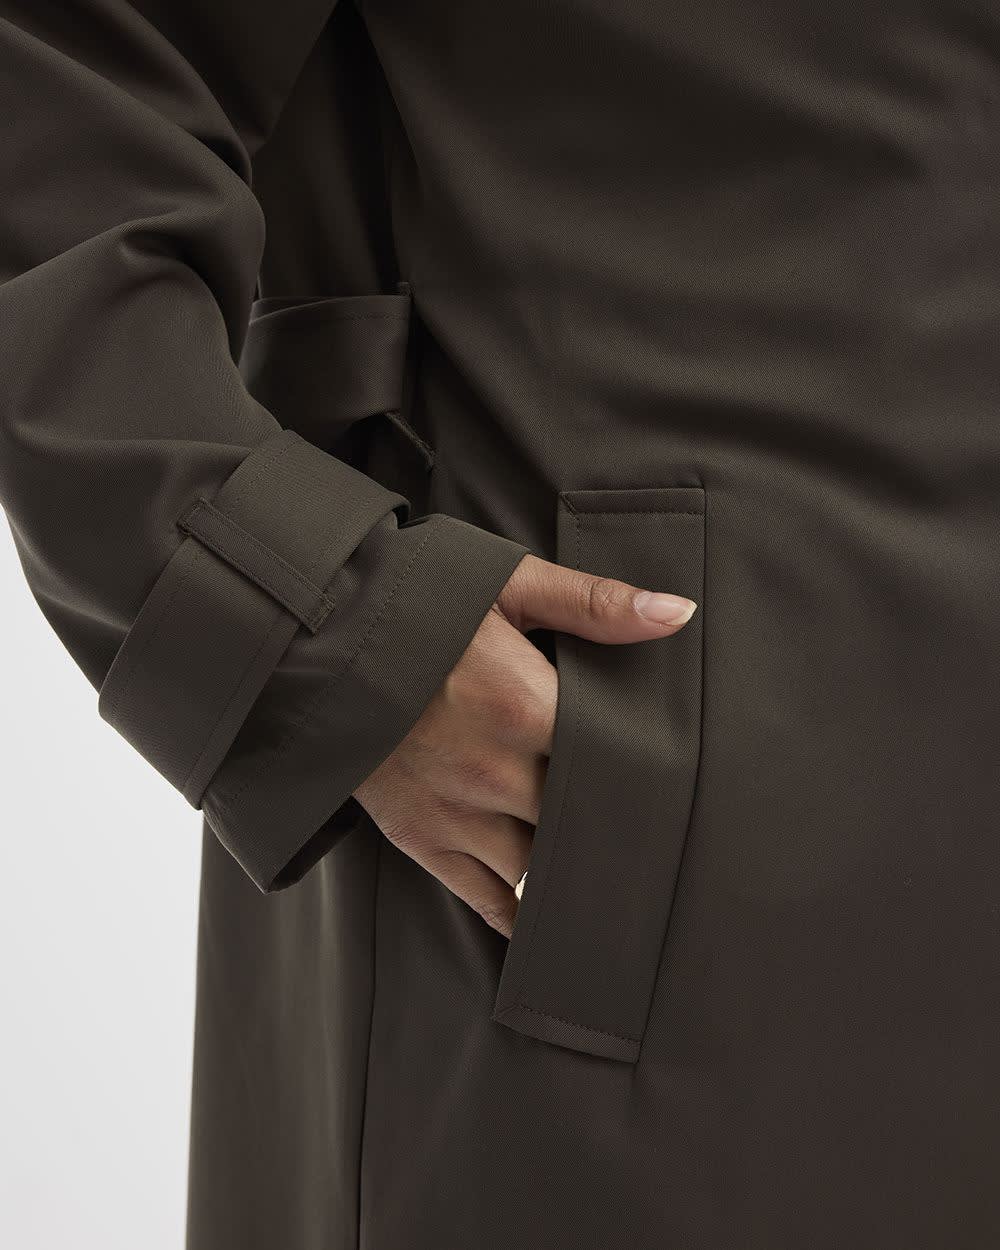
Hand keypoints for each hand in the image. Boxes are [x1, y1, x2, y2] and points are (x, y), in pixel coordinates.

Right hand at [352, 553, 697, 937]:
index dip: (650, 776)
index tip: (677, 781)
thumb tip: (676, 613)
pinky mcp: (419, 838)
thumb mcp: (506, 584)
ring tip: (609, 868)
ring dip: (573, 865)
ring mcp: (454, 813)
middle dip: (615, 823)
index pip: (616, 764)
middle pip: (583, 821)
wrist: (311, 636)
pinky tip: (553, 915)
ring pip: (542, 867)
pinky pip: (487, 898)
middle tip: (656, 830)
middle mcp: (494, 772)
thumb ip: (594, 603)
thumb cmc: (415, 602)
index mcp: (524, 706)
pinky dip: (524, 913)